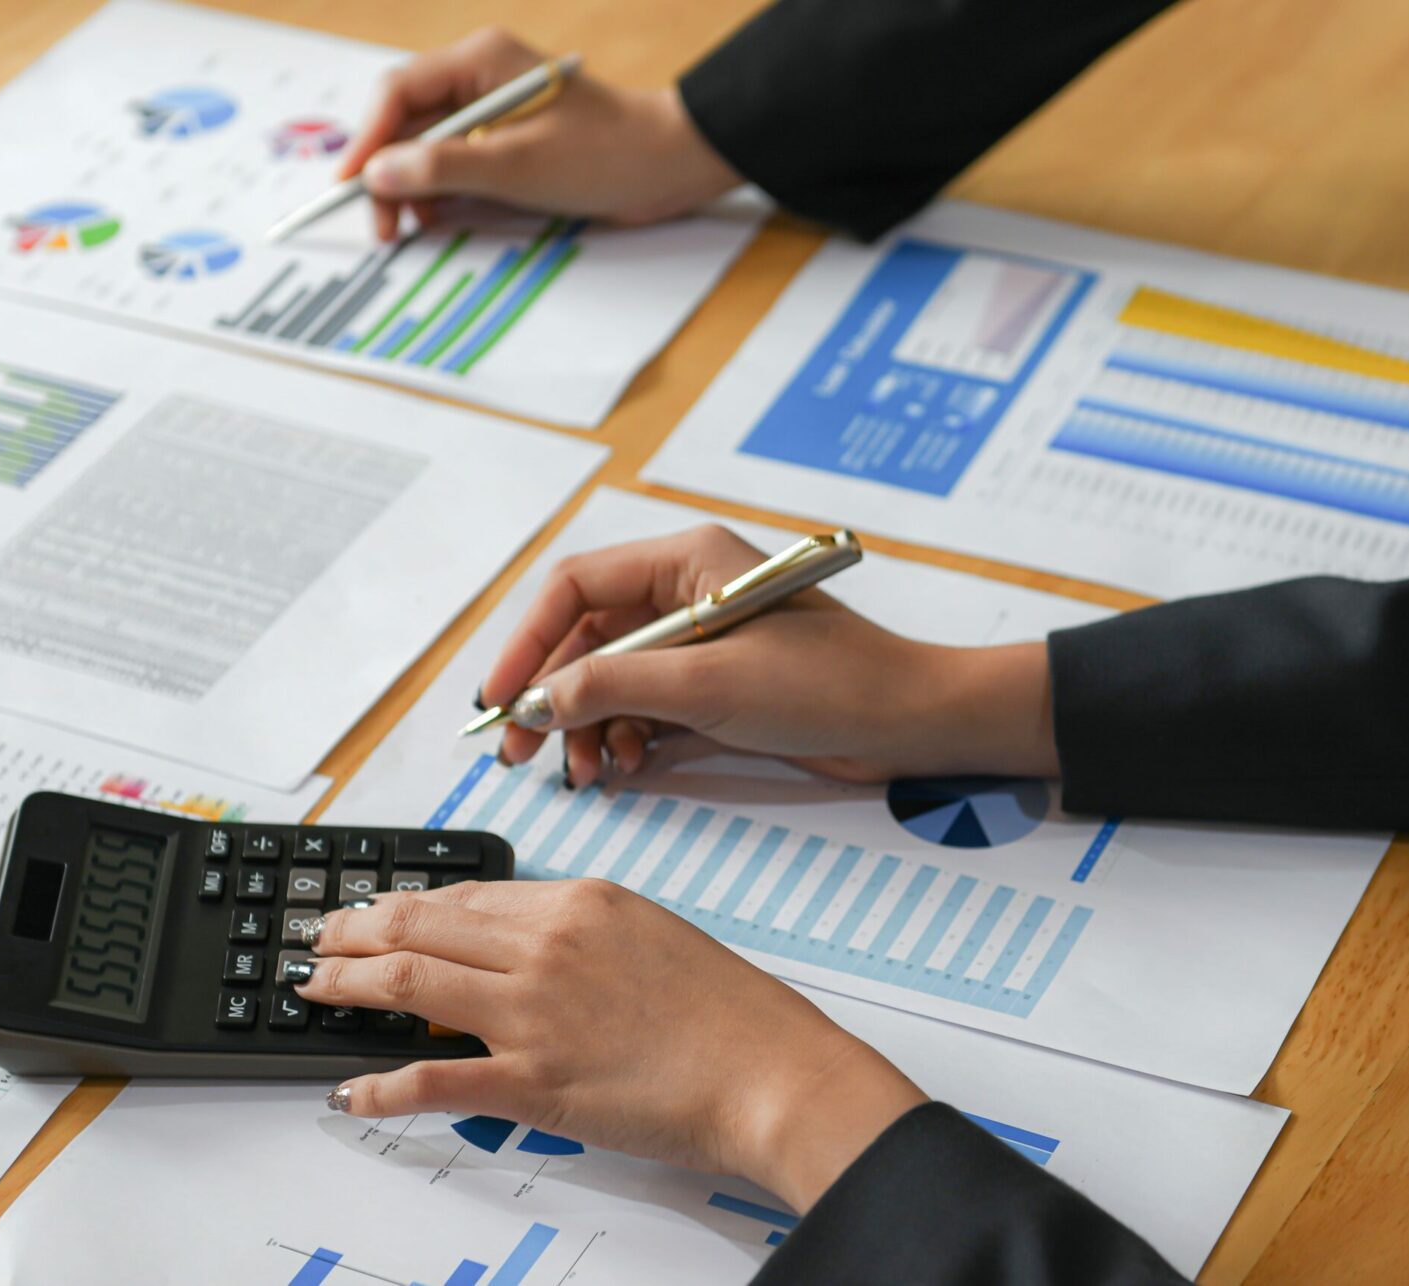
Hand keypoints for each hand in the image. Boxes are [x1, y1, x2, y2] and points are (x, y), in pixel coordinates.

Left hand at [297, 880, 927, 1210]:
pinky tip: (352, 1092)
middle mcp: (545, 945)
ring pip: (410, 983)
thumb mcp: (653, 935)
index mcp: (578, 902)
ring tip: (315, 989)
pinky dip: (382, 1086)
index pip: (466, 895)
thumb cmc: (731, 1013)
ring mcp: (533, 1013)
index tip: (378, 912)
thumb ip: (582, 933)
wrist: (770, 1071)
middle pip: (420, 926)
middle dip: (355, 930)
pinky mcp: (532, 1083)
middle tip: (321, 939)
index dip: (408, 905)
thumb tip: (525, 945)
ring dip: (347, 986)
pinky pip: (434, 1079)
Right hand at [340, 28, 740, 241]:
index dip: (368, 141)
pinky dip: (444, 196)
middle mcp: (480, 80)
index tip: (351, 187)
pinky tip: (441, 221)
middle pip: (409, 125)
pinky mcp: (506, 145)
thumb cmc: (607, 154)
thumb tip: (380, 174)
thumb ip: (445, 168)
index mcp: (481, 61)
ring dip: (415, 190)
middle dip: (390, 175)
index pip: (400, 94)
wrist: (669, 168)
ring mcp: (493, 114)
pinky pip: (457, 168)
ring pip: (428, 151)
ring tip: (413, 230)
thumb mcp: (519, 165)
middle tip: (384, 227)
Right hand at [476, 524, 1060, 788]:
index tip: (499, 700)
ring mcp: (697, 640)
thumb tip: (536, 702)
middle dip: (549, 697)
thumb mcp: (710, 682)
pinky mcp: (713, 684)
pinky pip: (642, 707)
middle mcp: (683, 591)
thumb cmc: (828, 683)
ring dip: (585, 727)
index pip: (574, 587)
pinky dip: (622, 739)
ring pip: (609, 680)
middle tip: (519, 755)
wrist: (909, 722)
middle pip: (584, 639)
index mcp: (684, 560)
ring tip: (585, 776)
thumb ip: (614, 686)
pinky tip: (623, 770)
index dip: (526, 642)